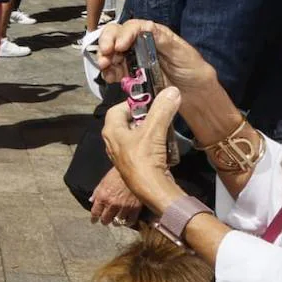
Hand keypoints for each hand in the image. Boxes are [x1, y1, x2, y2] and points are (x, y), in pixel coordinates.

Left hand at [88, 166, 143, 226]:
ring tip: (115, 221)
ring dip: (115, 222)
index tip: (94, 221)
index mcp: (102, 196)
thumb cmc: (117, 174)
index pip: (95, 212)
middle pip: (106, 219)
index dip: (94, 218)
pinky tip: (126, 221)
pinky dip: (127, 223)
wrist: (133, 171)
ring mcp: (124, 207)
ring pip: (117, 222)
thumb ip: (97, 192)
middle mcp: (112, 203)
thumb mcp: (103, 181)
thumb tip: (91, 200)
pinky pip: (130, 221)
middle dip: (104, 220)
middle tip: (105, 220)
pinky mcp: (135, 208)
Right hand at [96, 20, 218, 92]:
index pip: (133, 27)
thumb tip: (147, 27)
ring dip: (104, 58)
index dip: (123, 34)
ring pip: (110, 51)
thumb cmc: (193, 70)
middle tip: (105, 54)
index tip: (119, 46)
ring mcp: (132, 58)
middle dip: (106, 42)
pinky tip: (110, 78)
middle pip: (116, 35)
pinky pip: (112, 70)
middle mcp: (139, 43)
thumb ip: (164, 40)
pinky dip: (107, 72)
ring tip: (105, 67)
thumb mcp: (182, 53)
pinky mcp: (128, 73)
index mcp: (152, 34)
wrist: (195, 95)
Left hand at [102, 86, 186, 214]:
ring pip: (135, 135)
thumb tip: (171, 91)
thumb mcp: (154, 130)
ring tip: (162, 129)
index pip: (116, 109)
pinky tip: (163, 145)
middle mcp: (113, 142)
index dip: (131, 104)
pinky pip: (141, 148)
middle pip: (127, 122)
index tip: (147, 103)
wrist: (151, 189)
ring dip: (148, 131)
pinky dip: (151, 144)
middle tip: (157, 115)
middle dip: (142, 117)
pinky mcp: (134, 164)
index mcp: (111, 131)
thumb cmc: (145, 159)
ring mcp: (122, 155)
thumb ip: (162, 109)